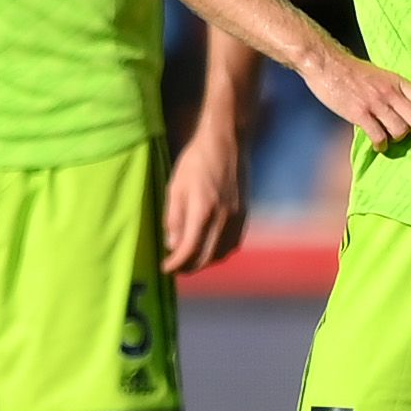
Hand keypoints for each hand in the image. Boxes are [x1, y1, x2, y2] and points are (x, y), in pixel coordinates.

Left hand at [161, 126, 247, 272]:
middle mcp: (222, 218)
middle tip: (176, 268)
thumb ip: (174, 218)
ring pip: (222, 253)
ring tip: (191, 259)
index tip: (166, 268)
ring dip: (205, 261)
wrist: (226, 142)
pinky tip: (210, 248)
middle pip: (206, 257)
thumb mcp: (176, 187)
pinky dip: (220, 251)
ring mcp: (236, 217)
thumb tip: (173, 245)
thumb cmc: (196, 161)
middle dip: (189, 267)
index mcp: (202, 211)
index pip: (189, 250)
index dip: (176, 264)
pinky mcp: (244, 213)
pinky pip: (233, 243)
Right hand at [304, 49, 410, 152]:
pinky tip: (377, 143)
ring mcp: (376, 103)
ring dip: (394, 138)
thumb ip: (394, 91)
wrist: (327, 64)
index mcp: (398, 82)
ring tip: (384, 136)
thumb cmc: (353, 72)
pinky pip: (379, 136)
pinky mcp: (360, 113)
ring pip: (400, 131)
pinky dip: (380, 144)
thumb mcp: (380, 76)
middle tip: (397, 129)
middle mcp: (391, 92)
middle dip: (410, 130)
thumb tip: (406, 112)